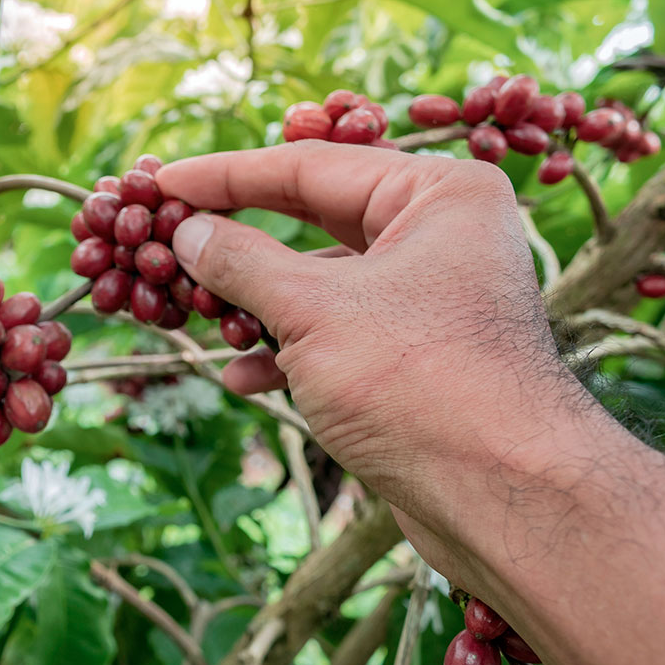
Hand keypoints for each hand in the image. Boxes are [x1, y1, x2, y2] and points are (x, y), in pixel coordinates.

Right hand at [158, 142, 597, 583]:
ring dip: (256, 305)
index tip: (159, 183)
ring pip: (321, 285)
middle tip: (166, 245)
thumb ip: (242, 262)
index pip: (308, 167)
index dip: (225, 176)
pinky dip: (288, 352)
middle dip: (238, 246)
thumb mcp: (313, 311)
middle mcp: (440, 236)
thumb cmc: (419, 383)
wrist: (506, 497)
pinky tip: (244, 379)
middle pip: (312, 222)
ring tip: (202, 322)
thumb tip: (188, 234)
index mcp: (436, 194)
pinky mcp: (418, 359)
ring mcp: (431, 300)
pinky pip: (338, 335)